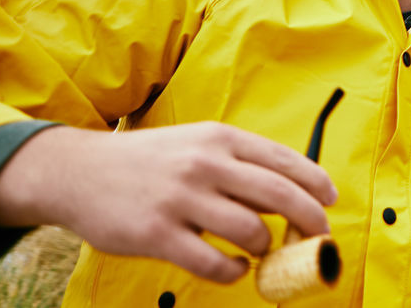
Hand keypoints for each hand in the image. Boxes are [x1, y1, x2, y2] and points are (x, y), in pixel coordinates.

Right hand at [0, 122, 337, 282]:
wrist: (79, 172)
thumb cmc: (151, 161)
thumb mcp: (198, 144)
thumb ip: (239, 163)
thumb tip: (291, 191)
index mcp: (220, 139)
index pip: (284, 160)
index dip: (315, 183)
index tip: (330, 200)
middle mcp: (205, 164)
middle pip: (278, 195)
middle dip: (308, 220)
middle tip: (317, 237)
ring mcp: (180, 199)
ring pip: (250, 231)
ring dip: (266, 248)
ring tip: (261, 251)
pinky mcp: (156, 234)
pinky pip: (212, 262)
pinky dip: (233, 271)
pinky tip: (234, 268)